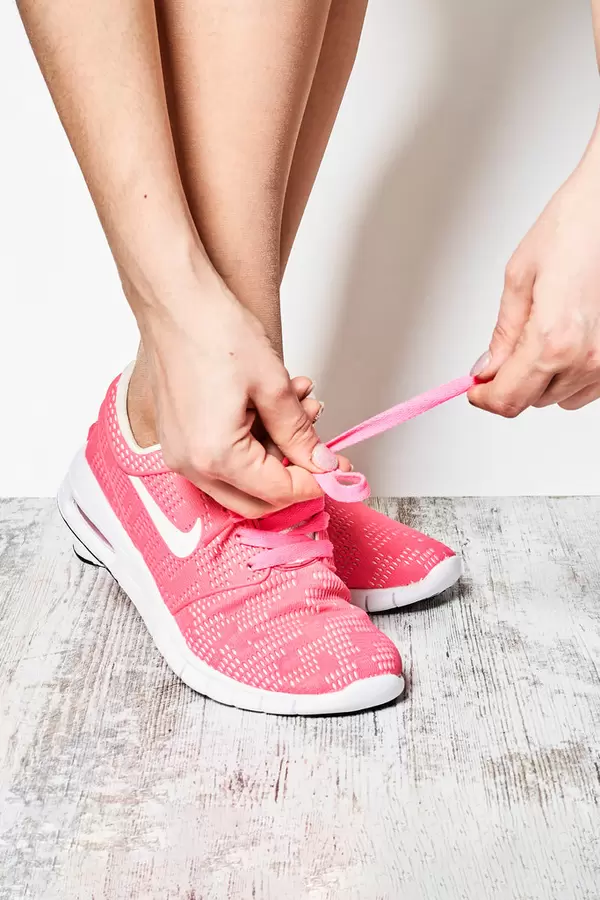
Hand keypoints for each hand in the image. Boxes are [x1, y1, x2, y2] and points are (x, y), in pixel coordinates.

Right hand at [138, 277, 340, 517]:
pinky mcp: (180, 440)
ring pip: (242, 480)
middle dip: (294, 475)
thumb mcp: (273, 385)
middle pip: (256, 500)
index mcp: (215, 456)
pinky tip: (274, 406)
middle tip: (322, 450)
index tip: (338, 469)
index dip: (315, 481)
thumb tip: (322, 463)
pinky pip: (222, 459)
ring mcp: (181, 454)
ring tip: (301, 407)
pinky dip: (254, 441)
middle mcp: (191, 465)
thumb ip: (299, 433)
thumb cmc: (214, 333)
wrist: (174, 301)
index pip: (277, 491)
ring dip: (276, 452)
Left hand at [468, 143, 599, 415]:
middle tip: (504, 351)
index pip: (508, 400)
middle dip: (510, 382)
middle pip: (531, 402)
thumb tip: (485, 368)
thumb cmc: (574, 228)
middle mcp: (586, 359)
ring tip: (543, 334)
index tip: (474, 388)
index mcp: (554, 340)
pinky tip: (566, 340)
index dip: (484, 398)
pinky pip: (585, 387)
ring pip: (558, 399)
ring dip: (542, 379)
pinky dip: (569, 373)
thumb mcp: (520, 278)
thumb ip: (503, 334)